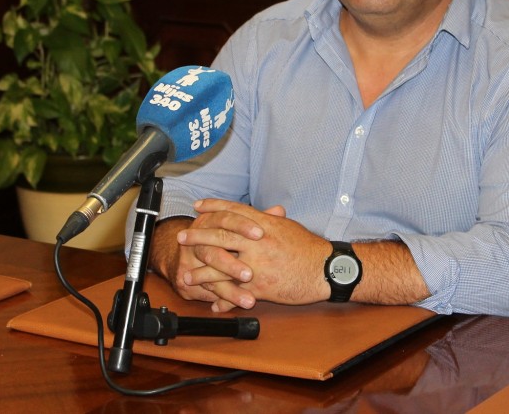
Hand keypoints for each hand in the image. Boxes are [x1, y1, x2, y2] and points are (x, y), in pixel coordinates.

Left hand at [179, 199, 329, 310]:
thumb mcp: (288, 227)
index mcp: (265, 224)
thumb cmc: (309, 248)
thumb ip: (269, 221)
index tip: (198, 206)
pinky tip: (212, 302)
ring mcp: (257, 265)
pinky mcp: (261, 287)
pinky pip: (235, 293)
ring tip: (187, 274)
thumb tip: (259, 214)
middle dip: (198, 236)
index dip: (213, 207)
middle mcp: (258, 242)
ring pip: (221, 267)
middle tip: (182, 237)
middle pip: (221, 235)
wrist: (326, 270)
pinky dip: (222, 299)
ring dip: (201, 271)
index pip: (233, 211)